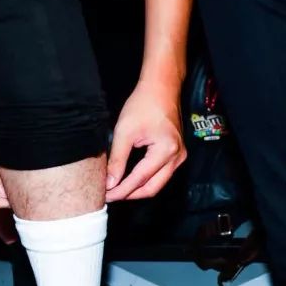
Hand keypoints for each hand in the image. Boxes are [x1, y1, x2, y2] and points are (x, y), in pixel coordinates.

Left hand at [105, 82, 186, 201]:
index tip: (106, 196)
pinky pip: (161, 175)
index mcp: (166, 151)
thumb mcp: (125, 131)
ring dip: (137, 189)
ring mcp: (179, 157)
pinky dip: (145, 180)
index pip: (140, 179)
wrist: (161, 88)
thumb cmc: (144, 104)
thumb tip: (110, 182)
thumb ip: (117, 159)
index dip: (122, 190)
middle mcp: (177, 157)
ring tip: (117, 190)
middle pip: (152, 188)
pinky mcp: (177, 154)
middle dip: (130, 195)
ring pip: (157, 184)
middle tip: (110, 197)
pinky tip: (130, 180)